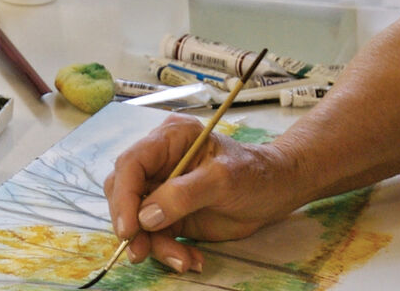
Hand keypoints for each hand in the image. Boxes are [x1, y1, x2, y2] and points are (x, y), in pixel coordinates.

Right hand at [103, 114, 304, 272]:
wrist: (275, 193)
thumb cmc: (254, 173)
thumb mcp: (222, 180)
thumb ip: (184, 194)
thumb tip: (147, 216)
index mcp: (170, 139)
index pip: (131, 164)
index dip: (124, 196)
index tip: (129, 228)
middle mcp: (159, 162)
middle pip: (124, 192)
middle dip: (132, 225)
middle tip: (140, 251)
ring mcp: (162, 189)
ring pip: (137, 220)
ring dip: (153, 245)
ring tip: (182, 261)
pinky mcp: (169, 214)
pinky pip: (154, 236)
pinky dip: (168, 251)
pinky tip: (190, 259)